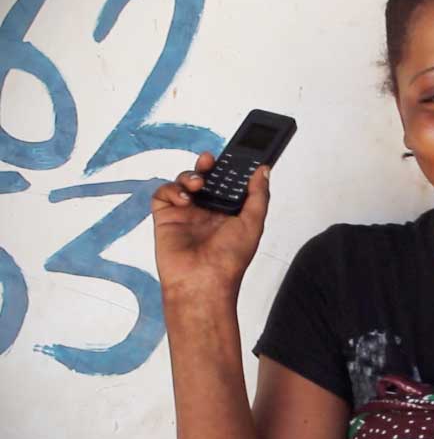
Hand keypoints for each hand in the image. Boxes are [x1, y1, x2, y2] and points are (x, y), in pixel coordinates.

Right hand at [152, 152, 270, 296]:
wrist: (203, 282)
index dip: (228, 168)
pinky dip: (172, 189)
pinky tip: (184, 199)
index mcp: (228, 212)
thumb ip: (258, 195)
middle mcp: (207, 210)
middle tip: (210, 161)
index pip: (226, 182)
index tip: (232, 155)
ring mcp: (186, 213)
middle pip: (204, 177)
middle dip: (206, 166)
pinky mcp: (166, 217)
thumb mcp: (253, 223)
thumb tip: (264, 170)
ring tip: (198, 184)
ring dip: (190, 176)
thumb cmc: (229, 260)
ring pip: (183, 181)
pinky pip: (163, 193)